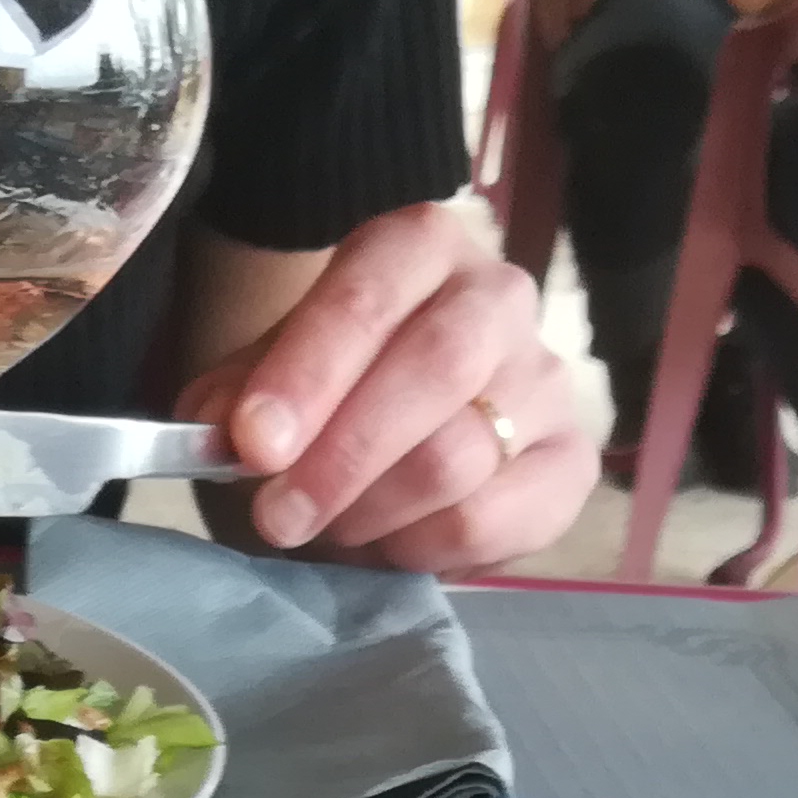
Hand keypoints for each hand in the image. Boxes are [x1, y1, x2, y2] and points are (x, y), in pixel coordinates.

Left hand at [178, 206, 594, 577]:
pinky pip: (490, 521)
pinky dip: (420, 550)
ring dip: (371, 513)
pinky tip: (388, 546)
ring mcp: (547, 380)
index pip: (370, 297)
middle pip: (436, 370)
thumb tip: (226, 435)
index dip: (309, 374)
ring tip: (329, 529)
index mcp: (421, 247)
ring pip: (458, 458)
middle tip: (276, 516)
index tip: (252, 445)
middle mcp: (500, 297)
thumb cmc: (330, 392)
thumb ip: (237, 398)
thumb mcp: (268, 379)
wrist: (403, 428)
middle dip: (342, 457)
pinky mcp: (571, 465)